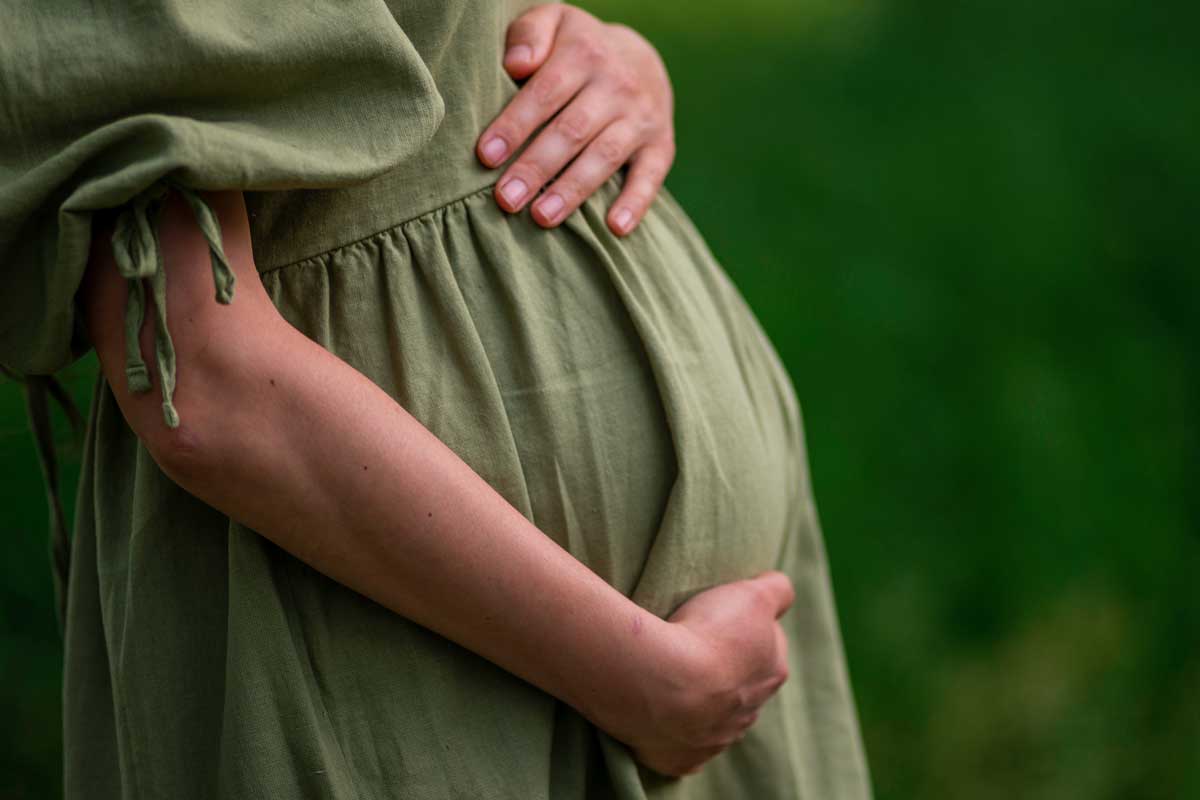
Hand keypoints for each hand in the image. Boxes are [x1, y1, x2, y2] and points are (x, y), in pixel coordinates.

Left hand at [476, 3, 675, 236]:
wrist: (641, 59)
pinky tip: (614, 227)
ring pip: (605, 156)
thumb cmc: (577, 49)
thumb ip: (529, 33)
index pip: (545, 93)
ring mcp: (642, 118)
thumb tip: (515, 65)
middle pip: (572, 130)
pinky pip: (650, 176)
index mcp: (585, 54)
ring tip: (541, 217)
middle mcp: (617, 86)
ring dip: (573, 189)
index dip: (515, 125)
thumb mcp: (554, 23)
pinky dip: (635, 202)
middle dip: (537, 167)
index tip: (486, 156)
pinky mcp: (661, 146)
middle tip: (506, 199)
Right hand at [589, 571, 794, 776]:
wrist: (664, 684)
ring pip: (714, 719)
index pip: (769, 647)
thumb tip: (782, 588)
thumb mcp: (752, 595)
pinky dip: (673, 732)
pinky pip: (681, 746)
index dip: (746, 630)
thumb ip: (776, 589)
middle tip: (694, 647)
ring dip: (699, 702)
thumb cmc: (709, 635)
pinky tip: (659, 713)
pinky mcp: (683, 759)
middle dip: (725, 671)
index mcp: (772, 673)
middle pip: (742, 687)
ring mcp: (716, 740)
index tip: (721, 621)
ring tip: (672, 678)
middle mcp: (749, 713)